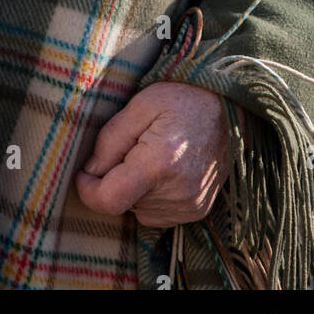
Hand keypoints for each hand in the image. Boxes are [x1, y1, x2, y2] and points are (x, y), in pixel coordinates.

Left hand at [74, 81, 230, 228]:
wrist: (231, 110)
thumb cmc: (184, 100)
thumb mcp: (140, 104)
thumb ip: (110, 139)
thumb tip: (90, 170)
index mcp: (158, 164)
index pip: (109, 200)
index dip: (87, 190)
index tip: (83, 172)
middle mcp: (176, 193)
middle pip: (122, 202)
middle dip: (115, 178)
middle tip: (132, 147)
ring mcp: (190, 206)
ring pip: (137, 209)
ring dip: (134, 188)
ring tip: (152, 153)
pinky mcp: (197, 211)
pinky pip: (156, 213)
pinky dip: (151, 195)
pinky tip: (164, 168)